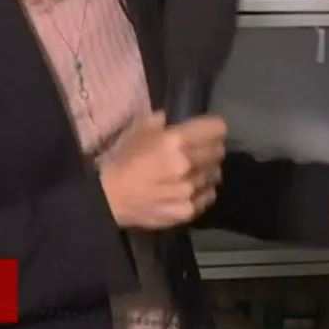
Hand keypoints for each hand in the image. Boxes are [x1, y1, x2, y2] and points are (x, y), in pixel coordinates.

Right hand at [99, 112, 225, 230]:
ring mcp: (190, 189)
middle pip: (219, 152)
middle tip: (198, 152)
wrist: (109, 198)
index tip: (207, 132)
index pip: (217, 129)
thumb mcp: (137, 130)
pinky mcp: (188, 210)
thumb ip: (158, 120)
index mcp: (177, 140)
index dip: (213, 129)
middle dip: (211, 149)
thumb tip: (170, 118)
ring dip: (206, 171)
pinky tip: (187, 189)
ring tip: (192, 173)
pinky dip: (202, 192)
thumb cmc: (123, 159)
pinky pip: (208, 196)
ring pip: (215, 175)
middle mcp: (188, 164)